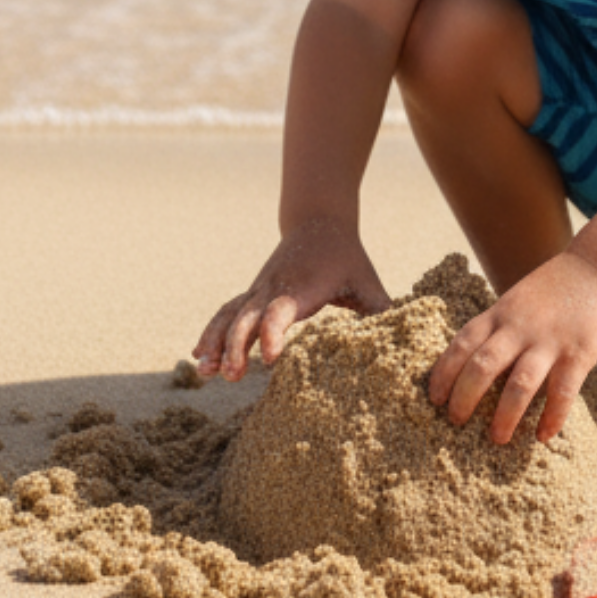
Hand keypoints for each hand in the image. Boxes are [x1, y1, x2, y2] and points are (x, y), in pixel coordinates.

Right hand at [193, 220, 391, 382]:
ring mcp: (259, 289)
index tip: (268, 361)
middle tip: (233, 375)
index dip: (273, 334)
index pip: (281, 312)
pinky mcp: (252, 293)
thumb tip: (398, 343)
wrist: (318, 222)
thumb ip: (380, 311)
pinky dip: (211, 333)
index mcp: (303, 287)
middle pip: (247, 317)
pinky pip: (226, 312)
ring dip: (215, 342)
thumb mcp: (368, 281)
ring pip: (229, 314)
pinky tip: (198, 357)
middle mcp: (274, 287)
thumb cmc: (347, 257)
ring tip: (204, 372)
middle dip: (237, 346)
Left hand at [427, 248, 596, 445]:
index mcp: (500, 313)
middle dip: (465, 398)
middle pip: (482, 366)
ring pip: (519, 384)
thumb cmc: (553, 289)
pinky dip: (551, 417)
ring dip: (505, 416)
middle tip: (456, 421)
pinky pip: (562, 392)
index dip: (444, 372)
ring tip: (497, 438)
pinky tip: (542, 435)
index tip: (434, 398)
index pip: (462, 343)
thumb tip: (473, 369)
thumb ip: (497, 328)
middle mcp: (519, 327)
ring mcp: (549, 340)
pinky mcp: (579, 353)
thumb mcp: (516, 300)